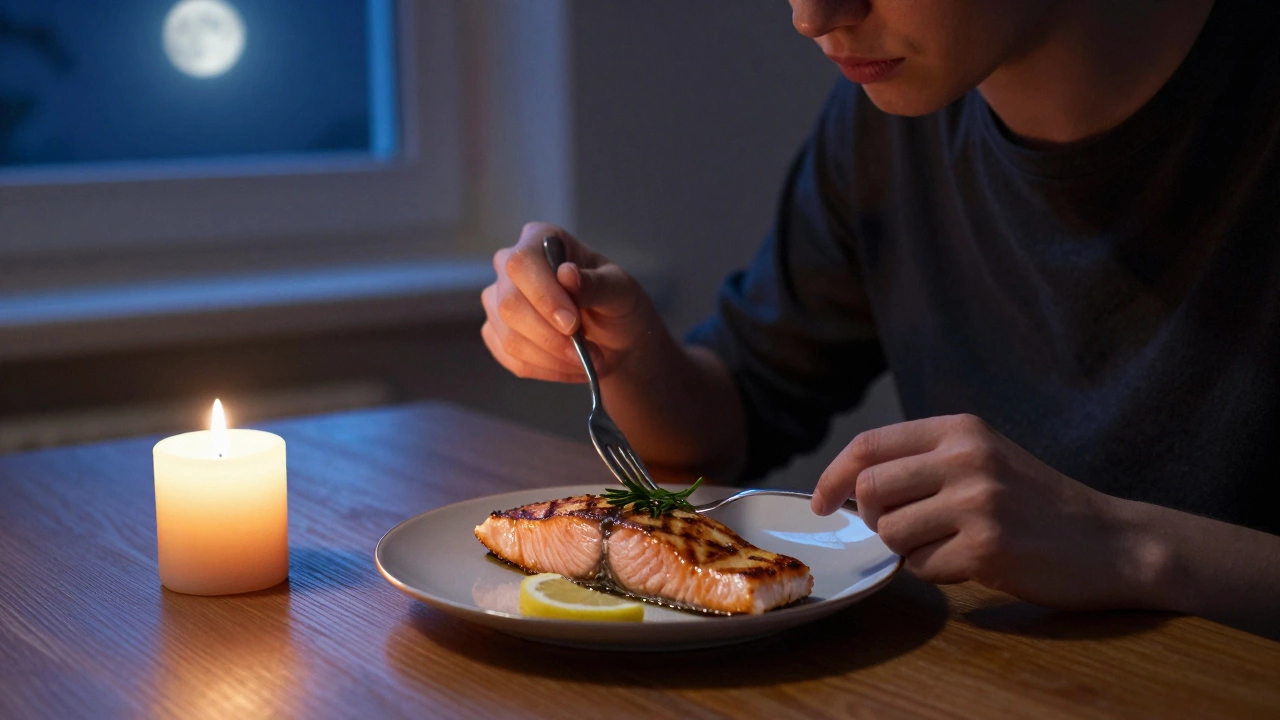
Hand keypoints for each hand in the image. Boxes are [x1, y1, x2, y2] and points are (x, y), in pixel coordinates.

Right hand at [481, 222, 659, 382]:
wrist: (614, 337)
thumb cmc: (616, 303)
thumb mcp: (620, 290)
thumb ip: (596, 283)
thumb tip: (566, 274)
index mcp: (539, 240)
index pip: (522, 263)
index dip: (544, 296)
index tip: (572, 324)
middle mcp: (509, 267)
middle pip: (510, 304)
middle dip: (551, 337)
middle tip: (588, 353)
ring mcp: (498, 301)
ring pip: (510, 338)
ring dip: (554, 359)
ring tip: (588, 361)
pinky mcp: (496, 333)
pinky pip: (512, 359)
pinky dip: (547, 370)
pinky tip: (571, 366)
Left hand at [811, 414, 1153, 609]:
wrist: (1113, 542)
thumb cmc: (1037, 503)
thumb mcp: (984, 457)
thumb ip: (924, 460)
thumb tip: (848, 486)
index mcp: (960, 429)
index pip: (868, 445)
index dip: (833, 476)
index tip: (821, 502)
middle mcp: (966, 457)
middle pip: (869, 490)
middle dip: (869, 520)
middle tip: (894, 531)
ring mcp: (978, 502)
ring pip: (890, 532)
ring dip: (905, 550)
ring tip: (944, 546)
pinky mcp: (988, 547)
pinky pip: (922, 568)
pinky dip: (934, 573)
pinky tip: (968, 564)